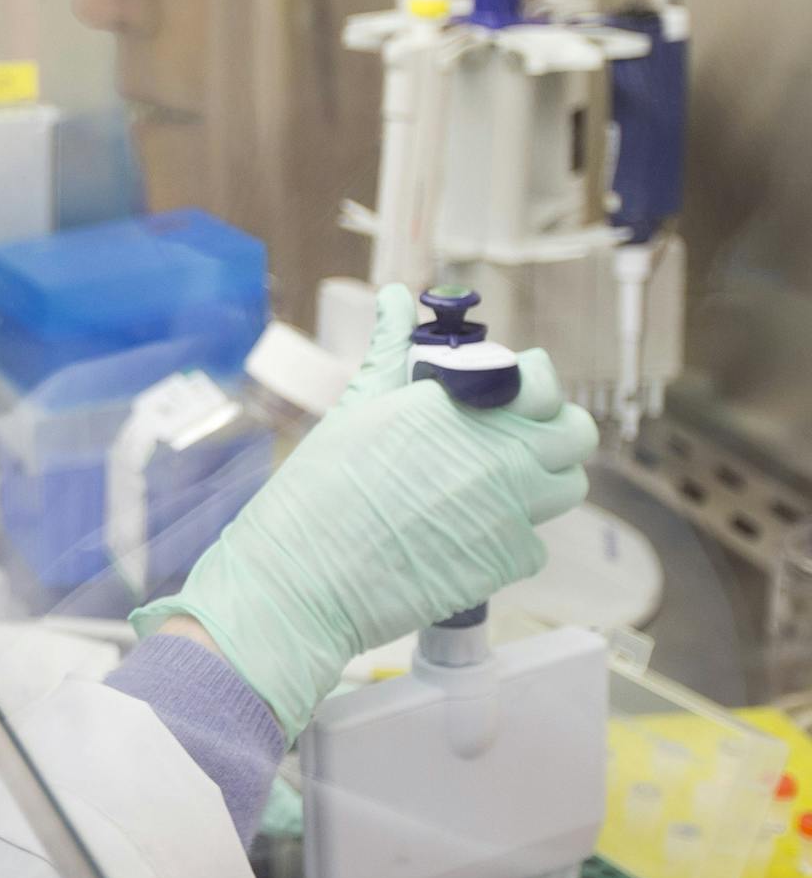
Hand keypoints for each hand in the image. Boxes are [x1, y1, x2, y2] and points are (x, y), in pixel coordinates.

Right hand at [131, 286, 598, 741]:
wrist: (303, 580)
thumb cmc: (318, 493)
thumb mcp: (354, 409)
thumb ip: (390, 351)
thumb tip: (396, 297)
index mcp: (457, 406)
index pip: (541, 382)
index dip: (534, 386)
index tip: (513, 393)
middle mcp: (496, 453)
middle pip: (573, 434)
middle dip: (552, 431)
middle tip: (514, 438)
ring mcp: (510, 510)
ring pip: (566, 487)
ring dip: (542, 481)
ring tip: (492, 486)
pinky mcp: (510, 561)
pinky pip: (537, 539)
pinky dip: (511, 534)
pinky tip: (465, 532)